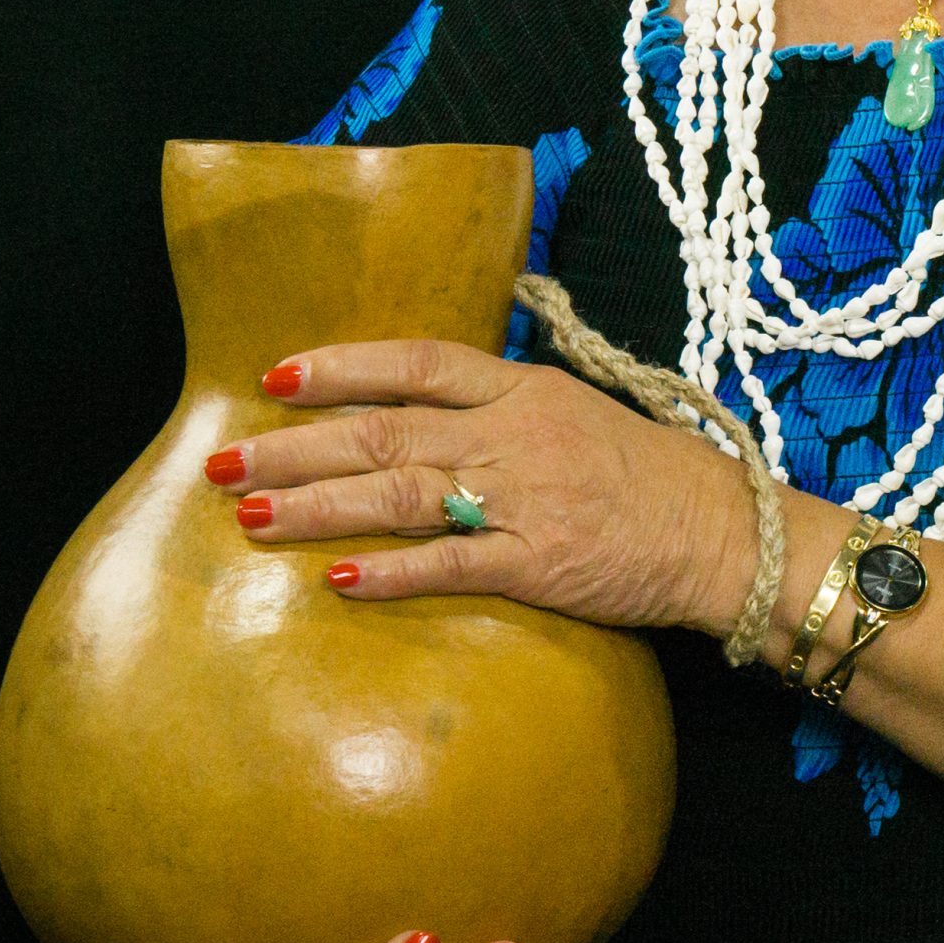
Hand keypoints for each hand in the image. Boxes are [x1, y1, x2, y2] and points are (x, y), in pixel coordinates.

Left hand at [203, 339, 752, 629]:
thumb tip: (415, 406)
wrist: (720, 530)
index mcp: (521, 388)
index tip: (275, 377)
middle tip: (223, 461)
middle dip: (294, 447)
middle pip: (385, 432)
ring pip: (402, 494)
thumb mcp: (571, 411)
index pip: (416, 362)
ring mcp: (525, 498)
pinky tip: (339, 579)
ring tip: (252, 516)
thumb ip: (496, 405)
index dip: (342, 368)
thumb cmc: (645, 473)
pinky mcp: (540, 563)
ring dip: (319, 506)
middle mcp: (514, 434)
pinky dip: (394, 571)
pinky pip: (454, 565)